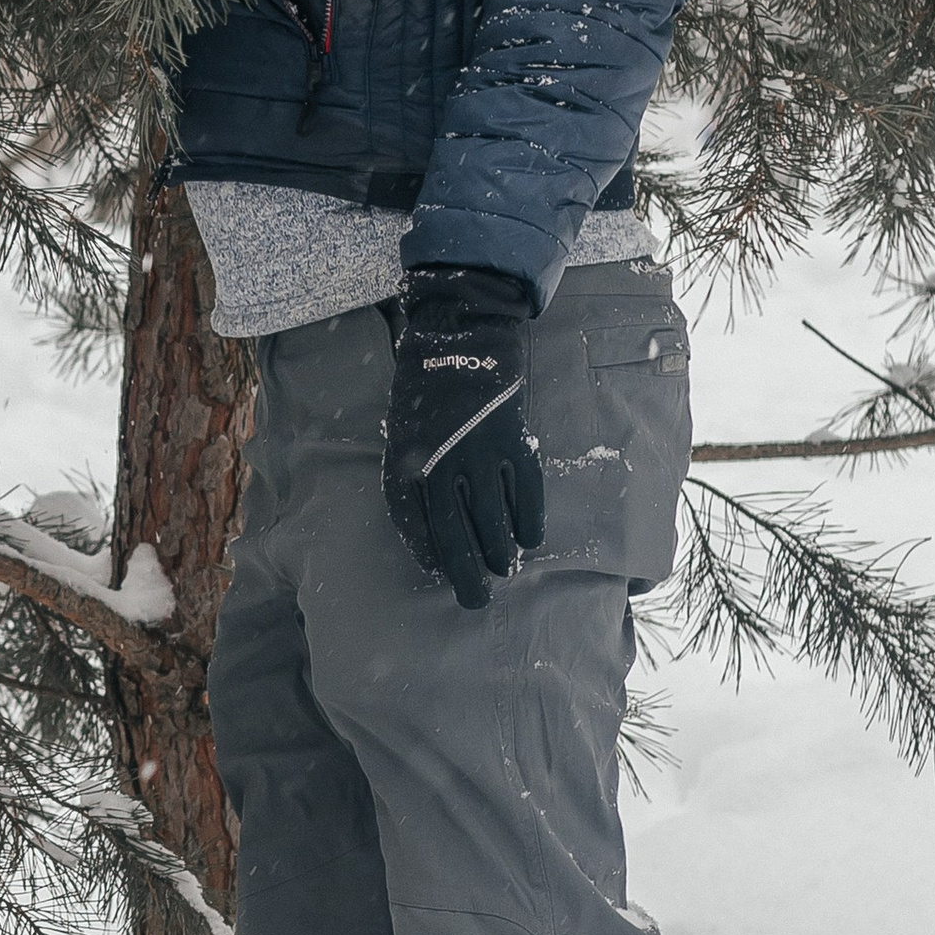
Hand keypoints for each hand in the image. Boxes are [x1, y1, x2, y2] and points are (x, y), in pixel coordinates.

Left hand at [384, 270, 544, 609]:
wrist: (461, 334)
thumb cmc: (426, 381)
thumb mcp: (405, 424)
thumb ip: (415, 466)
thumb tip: (433, 512)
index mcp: (405, 458)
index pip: (413, 520)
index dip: (425, 548)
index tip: (436, 570)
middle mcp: (440, 463)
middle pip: (453, 533)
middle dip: (465, 573)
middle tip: (475, 600)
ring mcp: (479, 454)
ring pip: (491, 521)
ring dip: (498, 553)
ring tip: (503, 572)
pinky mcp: (513, 442)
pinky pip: (524, 493)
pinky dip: (528, 520)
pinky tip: (529, 540)